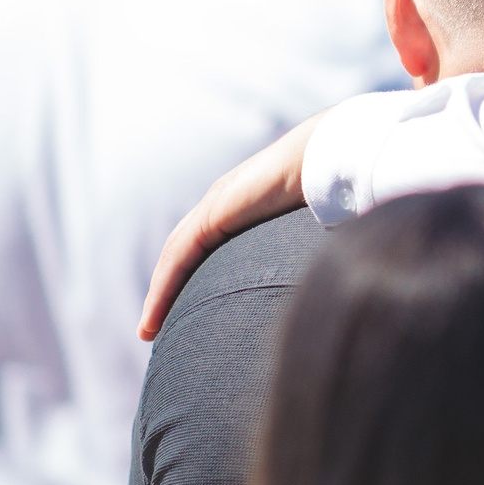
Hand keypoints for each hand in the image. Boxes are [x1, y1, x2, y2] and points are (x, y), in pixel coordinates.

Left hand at [138, 113, 320, 338]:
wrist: (333, 155)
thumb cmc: (335, 187)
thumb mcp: (315, 226)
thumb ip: (309, 249)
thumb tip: (329, 282)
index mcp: (246, 205)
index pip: (206, 245)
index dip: (191, 275)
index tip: (189, 309)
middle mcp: (225, 203)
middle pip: (182, 252)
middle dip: (167, 288)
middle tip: (154, 325)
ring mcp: (217, 205)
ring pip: (175, 257)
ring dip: (159, 294)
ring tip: (149, 329)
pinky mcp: (214, 213)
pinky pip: (180, 256)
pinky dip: (164, 287)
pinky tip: (155, 315)